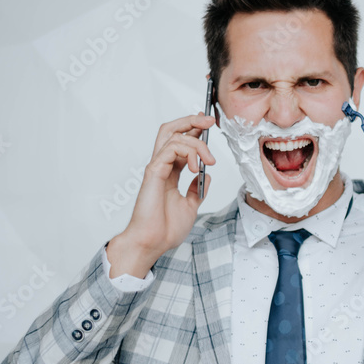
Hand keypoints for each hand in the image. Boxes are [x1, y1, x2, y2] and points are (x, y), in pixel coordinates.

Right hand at [108, 113, 216, 277]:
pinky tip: (197, 168)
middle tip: (210, 121)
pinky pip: (171, 149)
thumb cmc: (165, 229)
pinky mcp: (154, 172)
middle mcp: (162, 166)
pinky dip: (188, 152)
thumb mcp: (190, 206)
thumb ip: (197, 190)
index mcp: (170, 173)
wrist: (153, 242)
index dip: (195, 130)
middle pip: (172, 130)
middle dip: (191, 120)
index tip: (210, 125)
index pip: (181, 142)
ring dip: (197, 143)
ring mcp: (157, 167)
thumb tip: (206, 177)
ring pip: (174, 136)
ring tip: (209, 161)